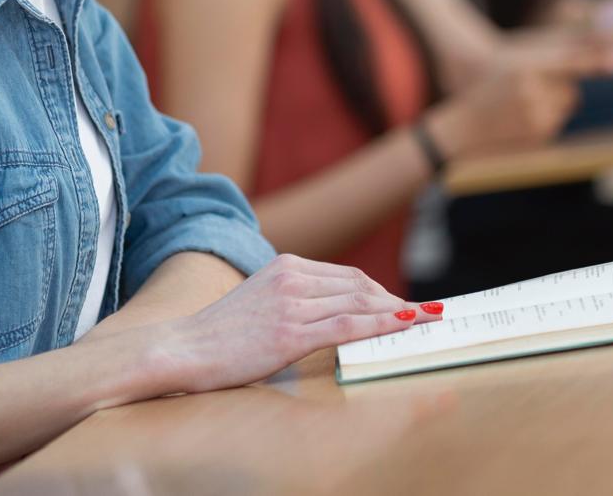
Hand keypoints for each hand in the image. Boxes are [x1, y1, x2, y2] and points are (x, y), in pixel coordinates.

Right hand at [147, 254, 439, 394]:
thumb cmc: (220, 333)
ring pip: (360, 303)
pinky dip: (383, 324)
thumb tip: (333, 310)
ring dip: (400, 312)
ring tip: (427, 321)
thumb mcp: (260, 299)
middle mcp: (291, 277)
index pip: (348, 276)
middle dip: (398, 301)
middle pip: (360, 286)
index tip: (406, 305)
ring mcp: (291, 304)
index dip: (382, 292)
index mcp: (284, 265)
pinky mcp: (290, 332)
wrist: (184, 348)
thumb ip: (295, 297)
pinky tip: (405, 326)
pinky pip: (348, 325)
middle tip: (428, 315)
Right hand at [427, 42, 612, 157]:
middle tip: (527, 94)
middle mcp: (533, 92)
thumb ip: (544, 69)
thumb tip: (581, 80)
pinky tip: (521, 124)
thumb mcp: (510, 72)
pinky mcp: (539, 136)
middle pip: (570, 90)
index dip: (594, 62)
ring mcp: (536, 116)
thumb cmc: (486, 96)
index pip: (569, 63)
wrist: (462, 130)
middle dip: (558, 92)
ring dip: (552, 109)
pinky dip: (545, 124)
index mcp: (524, 70)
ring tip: (521, 111)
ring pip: (565, 109)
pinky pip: (557, 125)